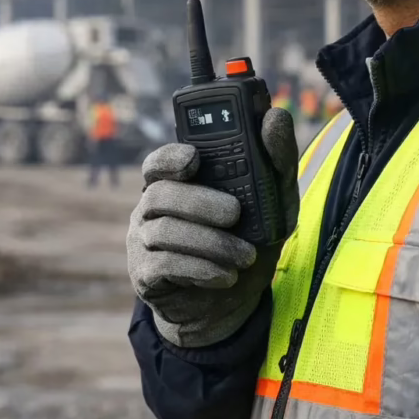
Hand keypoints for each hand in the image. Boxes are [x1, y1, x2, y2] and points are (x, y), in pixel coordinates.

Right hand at [126, 107, 298, 347]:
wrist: (233, 303)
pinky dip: (200, 269)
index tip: (194, 158)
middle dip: (199, 202)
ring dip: (210, 243)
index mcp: (176, 182)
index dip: (170, 157)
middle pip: (159, 194)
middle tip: (235, 213)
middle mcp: (152, 207)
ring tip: (245, 256)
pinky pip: (164, 265)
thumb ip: (275, 159)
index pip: (158, 161)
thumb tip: (274, 116)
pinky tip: (225, 275)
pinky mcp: (145, 276)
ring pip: (164, 231)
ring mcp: (143, 241)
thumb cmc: (248, 238)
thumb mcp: (272, 202)